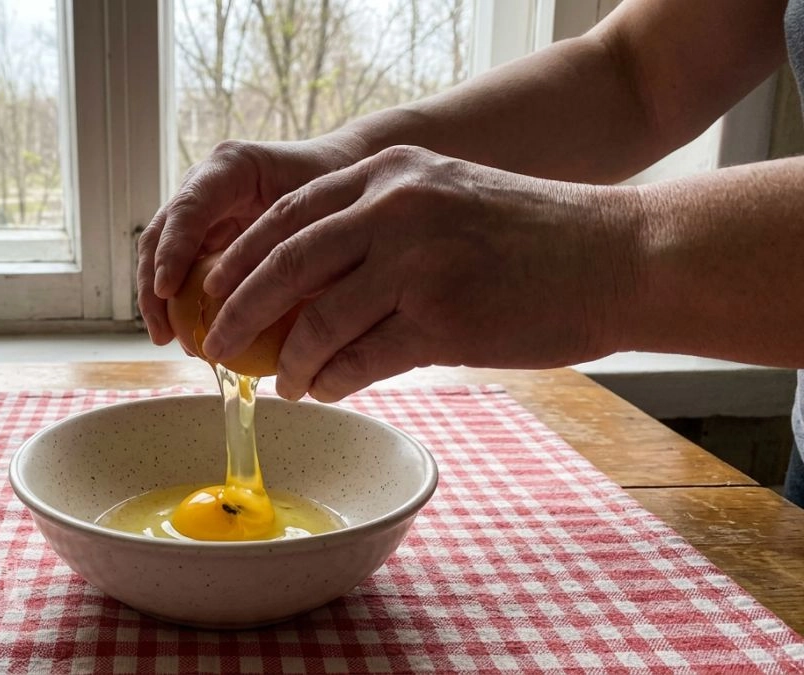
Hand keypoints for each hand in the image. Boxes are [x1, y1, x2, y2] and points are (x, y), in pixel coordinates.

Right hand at [137, 134, 364, 345]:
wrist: (344, 172)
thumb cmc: (340, 186)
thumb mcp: (324, 211)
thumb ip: (297, 245)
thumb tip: (275, 302)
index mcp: (232, 167)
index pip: (189, 208)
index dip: (172, 249)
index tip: (166, 291)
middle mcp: (206, 186)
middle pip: (160, 233)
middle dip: (152, 284)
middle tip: (163, 330)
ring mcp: (202, 211)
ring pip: (161, 254)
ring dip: (158, 299)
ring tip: (169, 340)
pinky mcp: (206, 236)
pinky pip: (182, 270)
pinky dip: (179, 302)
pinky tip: (188, 336)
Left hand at [200, 145, 642, 400]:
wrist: (618, 256)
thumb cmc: (529, 234)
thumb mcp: (444, 196)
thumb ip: (376, 223)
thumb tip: (303, 280)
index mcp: (389, 172)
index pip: (287, 215)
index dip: (240, 259)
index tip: (215, 291)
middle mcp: (396, 208)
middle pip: (284, 265)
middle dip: (239, 312)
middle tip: (218, 345)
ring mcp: (418, 263)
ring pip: (317, 322)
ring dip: (291, 361)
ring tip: (283, 382)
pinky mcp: (444, 320)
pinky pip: (362, 361)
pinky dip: (334, 382)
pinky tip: (326, 391)